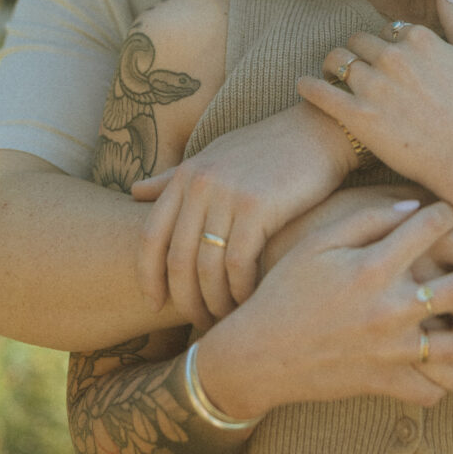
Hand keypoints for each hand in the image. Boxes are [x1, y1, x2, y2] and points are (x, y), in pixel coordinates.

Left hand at [132, 103, 354, 323]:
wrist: (318, 131)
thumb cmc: (267, 147)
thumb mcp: (215, 155)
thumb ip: (174, 178)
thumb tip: (134, 191)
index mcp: (186, 175)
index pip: (151, 237)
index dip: (149, 276)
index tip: (154, 304)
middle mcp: (200, 184)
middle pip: (177, 259)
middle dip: (184, 299)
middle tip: (196, 322)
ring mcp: (227, 195)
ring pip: (207, 267)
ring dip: (213, 301)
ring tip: (223, 318)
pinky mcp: (258, 207)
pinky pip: (239, 264)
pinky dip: (240, 290)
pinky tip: (248, 300)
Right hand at [199, 199, 452, 415]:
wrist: (256, 355)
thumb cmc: (284, 289)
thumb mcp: (318, 244)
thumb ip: (366, 220)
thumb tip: (414, 204)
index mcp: (376, 265)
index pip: (435, 229)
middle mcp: (393, 306)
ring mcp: (392, 349)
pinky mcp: (386, 382)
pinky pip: (433, 387)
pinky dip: (450, 383)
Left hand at [298, 0, 452, 233]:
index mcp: (421, 39)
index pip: (388, 30)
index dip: (387, 44)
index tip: (386, 61)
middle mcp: (393, 57)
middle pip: (358, 40)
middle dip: (358, 52)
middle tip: (356, 69)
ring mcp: (374, 86)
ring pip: (336, 59)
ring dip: (331, 65)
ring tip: (329, 76)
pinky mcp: (357, 116)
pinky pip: (319, 92)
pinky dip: (308, 86)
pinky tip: (305, 86)